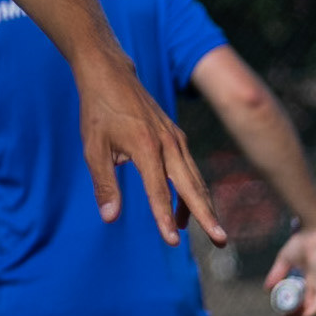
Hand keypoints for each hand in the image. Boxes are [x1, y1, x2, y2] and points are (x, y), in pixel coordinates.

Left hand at [78, 56, 225, 248]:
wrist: (110, 73)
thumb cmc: (98, 111)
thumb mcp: (93, 148)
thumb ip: (104, 183)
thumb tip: (110, 218)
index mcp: (146, 146)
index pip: (158, 191)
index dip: (164, 218)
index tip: (173, 242)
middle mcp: (168, 143)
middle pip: (192, 186)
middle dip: (207, 216)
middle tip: (221, 242)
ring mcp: (175, 138)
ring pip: (195, 178)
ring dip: (204, 206)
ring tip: (211, 233)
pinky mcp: (175, 136)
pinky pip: (189, 168)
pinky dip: (193, 189)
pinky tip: (185, 208)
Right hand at [265, 221, 315, 315]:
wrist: (312, 233)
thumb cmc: (301, 243)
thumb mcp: (284, 261)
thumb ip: (276, 274)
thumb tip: (266, 289)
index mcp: (312, 281)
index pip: (306, 301)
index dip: (295, 309)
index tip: (282, 312)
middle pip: (309, 308)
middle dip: (296, 315)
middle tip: (283, 315)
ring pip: (314, 311)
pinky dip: (308, 314)